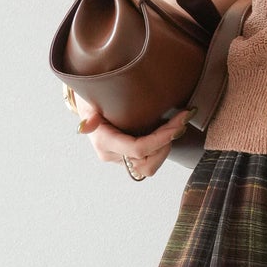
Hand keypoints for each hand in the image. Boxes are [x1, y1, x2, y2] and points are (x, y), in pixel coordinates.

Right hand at [68, 92, 194, 180]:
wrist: (88, 105)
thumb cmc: (90, 100)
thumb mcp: (88, 102)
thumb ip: (89, 115)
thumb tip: (86, 126)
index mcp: (104, 142)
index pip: (138, 149)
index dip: (161, 139)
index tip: (178, 125)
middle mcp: (112, 154)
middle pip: (147, 163)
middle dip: (167, 145)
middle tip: (181, 122)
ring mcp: (121, 158)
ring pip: (150, 166)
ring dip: (166, 147)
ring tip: (177, 125)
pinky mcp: (128, 156)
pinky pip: (149, 160)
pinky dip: (162, 148)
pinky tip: (170, 131)